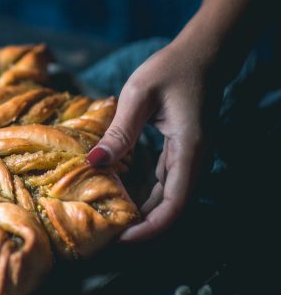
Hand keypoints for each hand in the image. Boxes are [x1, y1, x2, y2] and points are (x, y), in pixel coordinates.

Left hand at [86, 39, 221, 242]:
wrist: (200, 55)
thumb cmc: (171, 69)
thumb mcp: (139, 94)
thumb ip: (119, 131)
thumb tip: (94, 163)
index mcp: (189, 150)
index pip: (174, 206)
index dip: (149, 229)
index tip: (121, 239)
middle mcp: (194, 161)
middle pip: (171, 210)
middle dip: (141, 228)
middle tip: (106, 236)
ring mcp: (190, 159)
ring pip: (168, 199)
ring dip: (143, 213)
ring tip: (110, 221)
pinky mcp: (182, 154)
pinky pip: (165, 184)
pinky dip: (145, 195)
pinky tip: (120, 196)